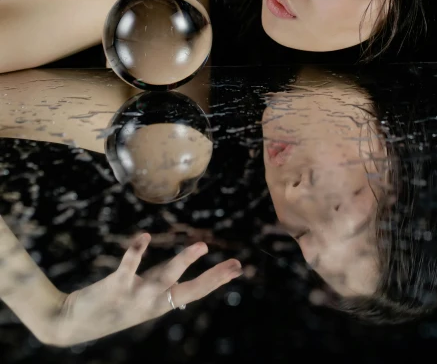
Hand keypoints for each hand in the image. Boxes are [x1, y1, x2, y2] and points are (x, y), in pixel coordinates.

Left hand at [52, 233, 241, 346]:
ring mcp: (136, 295)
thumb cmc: (113, 308)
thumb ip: (165, 289)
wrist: (74, 323)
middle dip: (213, 277)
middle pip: (189, 289)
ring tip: (201, 246)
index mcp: (161, 304)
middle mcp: (153, 302)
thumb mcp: (144, 302)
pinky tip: (145, 237)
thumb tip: (189, 278)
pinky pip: (129, 267)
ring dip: (182, 262)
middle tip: (234, 265)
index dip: (218, 279)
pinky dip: (136, 252)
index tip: (238, 267)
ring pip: (163, 277)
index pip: (196, 291)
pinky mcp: (116, 286)